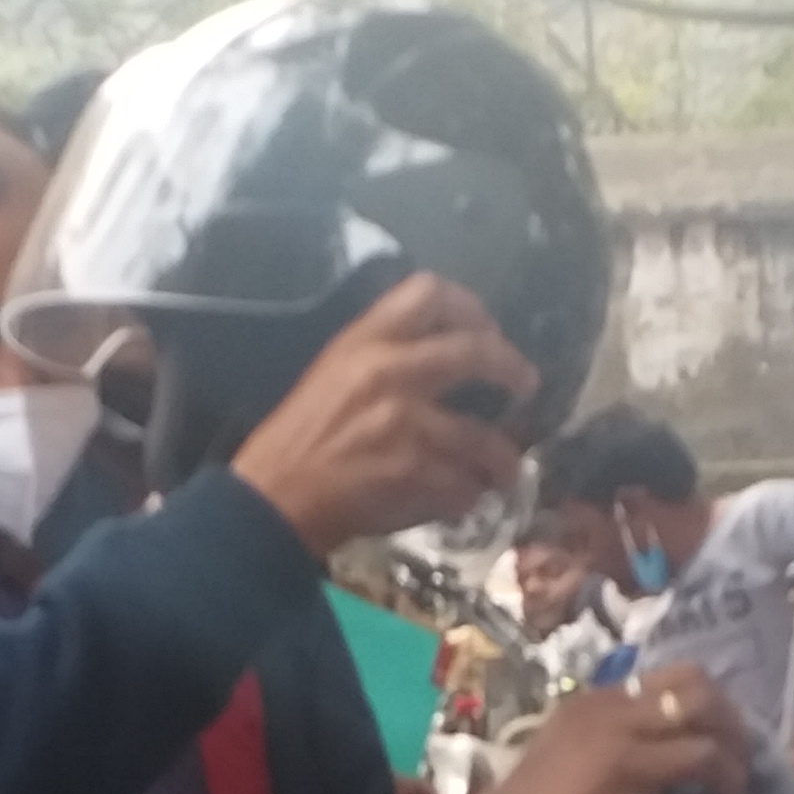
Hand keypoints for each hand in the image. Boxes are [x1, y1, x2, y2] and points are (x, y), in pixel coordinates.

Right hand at [226, 276, 539, 554]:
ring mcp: (402, 420)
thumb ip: (383, 360)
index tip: (487, 329)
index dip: (470, 307)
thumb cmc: (295, 443)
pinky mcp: (410, 470)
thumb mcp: (332, 378)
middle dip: (511, 369)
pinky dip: (468, 497)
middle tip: (526, 385)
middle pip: (475, 350)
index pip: (429, 292)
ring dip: (501, 459)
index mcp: (363, 341)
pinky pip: (463, 484)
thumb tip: (443, 358)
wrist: (267, 501)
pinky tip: (463, 502)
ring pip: (480, 435)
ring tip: (505, 472)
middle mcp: (386, 369)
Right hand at [440, 673, 753, 793]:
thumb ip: (610, 758)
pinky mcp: (630, 768)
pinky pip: (702, 757)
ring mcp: (617, 732)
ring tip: (740, 784)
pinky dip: (727, 780)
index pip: (664, 680)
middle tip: (741, 761)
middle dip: (729, 717)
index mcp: (587, 703)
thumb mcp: (570, 774)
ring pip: (704, 709)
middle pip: (693, 680)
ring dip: (736, 745)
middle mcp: (604, 704)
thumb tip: (662, 770)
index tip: (721, 745)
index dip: (705, 709)